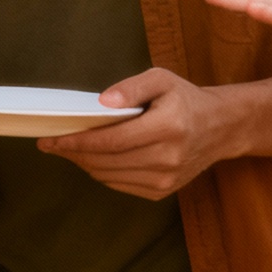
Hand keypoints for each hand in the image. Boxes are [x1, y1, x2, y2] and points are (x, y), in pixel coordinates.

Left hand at [35, 68, 232, 199]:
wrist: (220, 128)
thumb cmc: (185, 99)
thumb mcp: (161, 79)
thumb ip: (131, 88)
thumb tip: (100, 103)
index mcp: (168, 127)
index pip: (111, 140)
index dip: (77, 141)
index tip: (50, 139)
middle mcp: (168, 158)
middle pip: (105, 161)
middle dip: (73, 153)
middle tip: (52, 143)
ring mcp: (166, 179)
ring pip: (109, 176)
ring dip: (85, 163)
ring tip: (71, 149)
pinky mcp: (163, 191)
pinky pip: (120, 185)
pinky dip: (102, 172)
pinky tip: (95, 158)